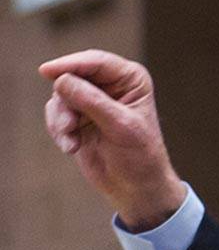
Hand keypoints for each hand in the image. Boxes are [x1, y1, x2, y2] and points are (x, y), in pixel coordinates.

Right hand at [40, 49, 185, 231]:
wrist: (136, 187)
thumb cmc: (140, 156)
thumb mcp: (121, 126)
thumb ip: (92, 101)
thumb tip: (61, 80)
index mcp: (130, 79)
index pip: (96, 62)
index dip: (71, 64)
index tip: (48, 71)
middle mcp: (111, 84)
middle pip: (72, 76)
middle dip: (66, 101)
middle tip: (69, 125)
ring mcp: (92, 100)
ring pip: (60, 96)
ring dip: (61, 120)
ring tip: (71, 142)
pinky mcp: (78, 116)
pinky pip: (55, 113)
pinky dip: (59, 130)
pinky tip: (71, 147)